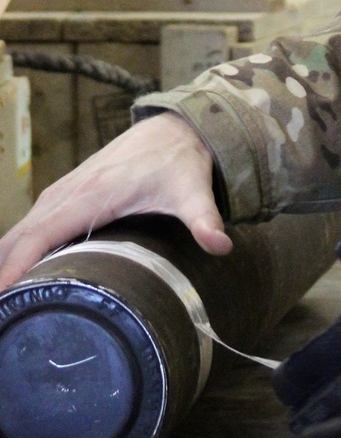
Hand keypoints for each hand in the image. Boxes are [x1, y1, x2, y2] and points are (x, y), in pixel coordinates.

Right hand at [0, 112, 229, 289]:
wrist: (174, 127)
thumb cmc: (179, 161)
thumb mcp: (192, 191)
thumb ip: (204, 219)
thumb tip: (220, 245)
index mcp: (91, 195)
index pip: (40, 234)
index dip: (16, 264)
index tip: (2, 292)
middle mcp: (69, 192)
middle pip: (20, 235)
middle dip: (3, 269)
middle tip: (0, 310)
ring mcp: (65, 190)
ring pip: (21, 228)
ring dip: (6, 258)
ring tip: (3, 298)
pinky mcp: (67, 192)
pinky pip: (32, 221)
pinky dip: (17, 245)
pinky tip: (14, 270)